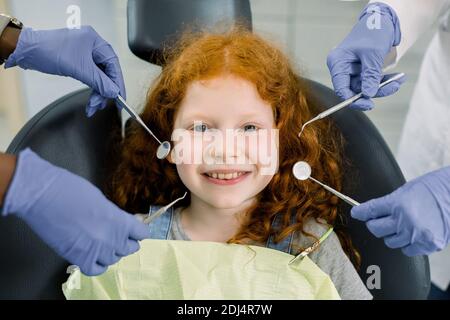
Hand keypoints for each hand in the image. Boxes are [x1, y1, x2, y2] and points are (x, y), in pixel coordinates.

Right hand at [1, 149, 148, 275]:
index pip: (141, 233)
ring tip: (101, 242)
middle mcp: (112, 238)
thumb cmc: (68, 190)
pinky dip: (96, 264)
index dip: (137, 231)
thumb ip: (114, 215)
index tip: (135, 230)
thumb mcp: (101, 199)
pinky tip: (93, 255)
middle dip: (125, 241)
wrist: (42, 195)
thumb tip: (120, 223)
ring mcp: (96, 250)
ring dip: (110, 251)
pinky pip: (96, 270)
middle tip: (117, 235)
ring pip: (114, 259)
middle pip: (130, 248)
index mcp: (120, 221)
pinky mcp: (78, 258)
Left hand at [4, 26, 125, 116]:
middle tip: (101, 104)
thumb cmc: (50, 51)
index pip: (113, 64)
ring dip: (97, 93)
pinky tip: (90, 100)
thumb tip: (114, 92)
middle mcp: (92, 46)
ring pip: (99, 77)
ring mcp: (85, 54)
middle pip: (107, 72)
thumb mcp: (79, 69)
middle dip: (104, 91)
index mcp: (95, 41)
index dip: (118, 82)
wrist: (28, 51)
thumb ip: (99, 82)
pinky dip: (91, 89)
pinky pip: (91, 78)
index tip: (121, 97)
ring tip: (93, 106)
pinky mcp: (79, 62)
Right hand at [326, 2, 403, 109]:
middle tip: (389, 89)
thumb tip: (368, 94)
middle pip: (354, 90)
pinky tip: (396, 79)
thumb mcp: (373, 54)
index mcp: (338, 62)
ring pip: (366, 88)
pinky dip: (385, 82)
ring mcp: (354, 70)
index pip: (340, 87)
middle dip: (373, 91)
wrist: (385, 20)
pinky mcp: (364, 71)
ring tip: (397, 82)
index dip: (352, 99)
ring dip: (383, 87)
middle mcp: (343, 68)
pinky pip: (373, 82)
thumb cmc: (374, 31)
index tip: (367, 104)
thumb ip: (370, 75)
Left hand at [351, 167, 449, 255]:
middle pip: (375, 229)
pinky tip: (415, 232)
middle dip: (375, 224)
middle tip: (380, 219)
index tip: (356, 213)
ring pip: (390, 241)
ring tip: (405, 224)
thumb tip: (371, 212)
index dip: (360, 212)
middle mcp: (405, 220)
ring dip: (393, 234)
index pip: (369, 210)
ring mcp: (416, 234)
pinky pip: (406, 250)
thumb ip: (388, 203)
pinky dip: (408, 243)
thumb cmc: (433, 189)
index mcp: (397, 203)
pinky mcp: (427, 244)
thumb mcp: (406, 191)